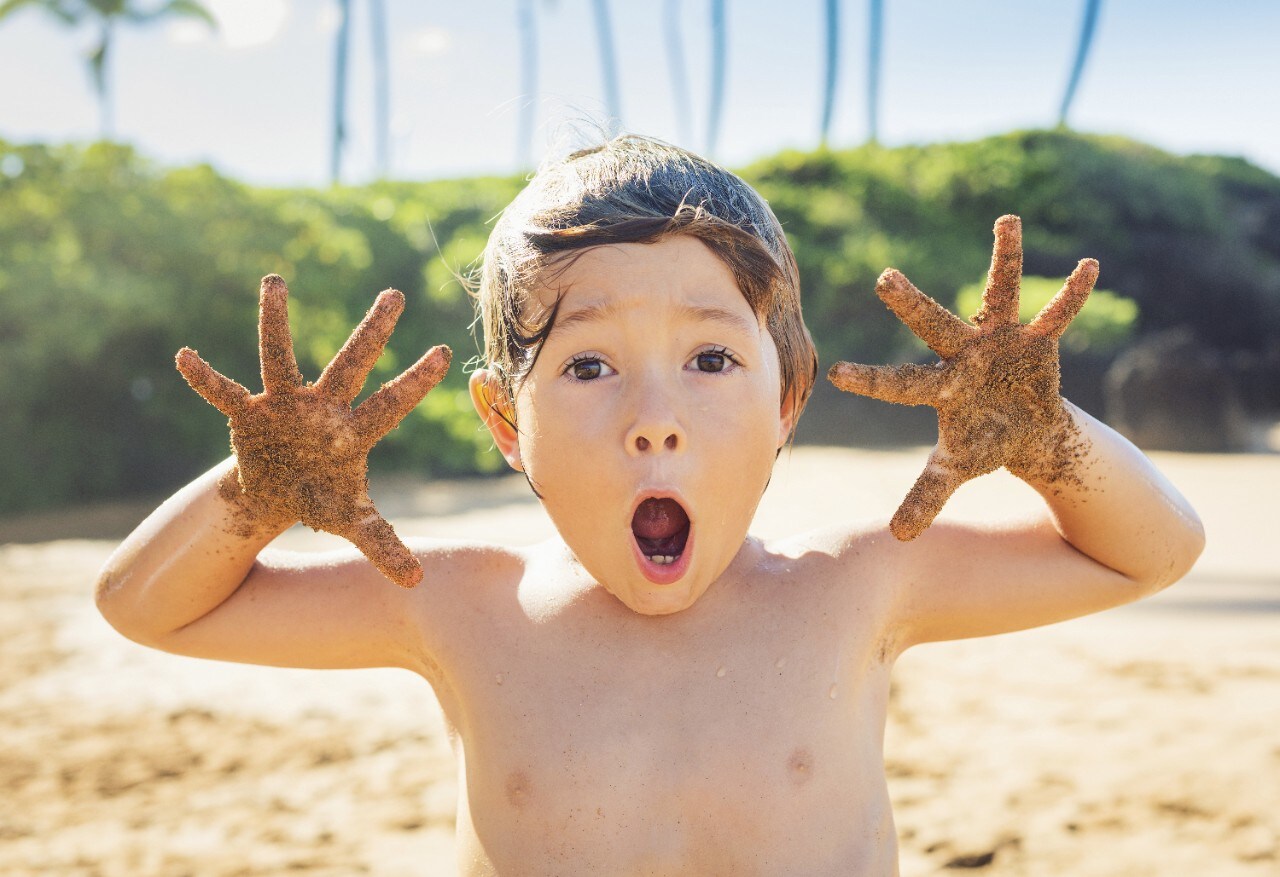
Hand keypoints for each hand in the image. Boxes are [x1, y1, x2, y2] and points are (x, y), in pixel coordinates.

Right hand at [175, 275, 450, 587]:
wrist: (275, 497)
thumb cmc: (320, 498)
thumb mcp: (350, 521)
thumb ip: (382, 544)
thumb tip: (416, 584)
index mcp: (355, 431)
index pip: (393, 403)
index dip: (417, 381)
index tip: (445, 352)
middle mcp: (323, 407)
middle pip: (352, 363)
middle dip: (373, 331)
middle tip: (396, 293)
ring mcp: (284, 404)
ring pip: (280, 356)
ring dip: (275, 321)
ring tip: (273, 281)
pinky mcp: (248, 413)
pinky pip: (224, 392)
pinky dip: (205, 378)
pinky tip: (185, 357)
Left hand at [828, 215, 1096, 540]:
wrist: (1025, 428)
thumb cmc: (982, 442)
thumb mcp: (957, 468)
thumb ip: (926, 496)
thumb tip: (895, 538)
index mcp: (939, 386)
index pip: (899, 383)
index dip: (872, 380)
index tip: (836, 375)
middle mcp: (963, 353)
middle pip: (933, 325)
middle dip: (910, 303)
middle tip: (883, 276)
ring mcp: (1000, 340)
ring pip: (997, 294)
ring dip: (1004, 259)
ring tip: (1006, 220)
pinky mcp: (1037, 339)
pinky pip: (1058, 313)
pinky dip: (1074, 293)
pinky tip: (1092, 266)